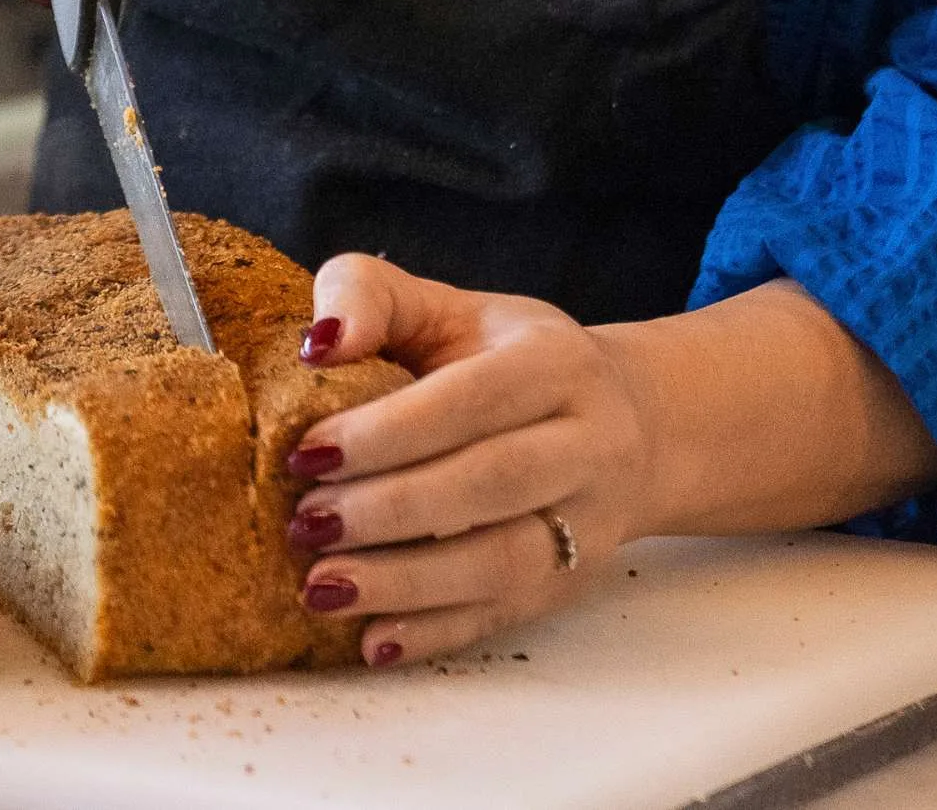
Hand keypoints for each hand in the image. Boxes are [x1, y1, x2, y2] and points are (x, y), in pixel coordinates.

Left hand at [282, 256, 657, 667]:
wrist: (630, 421)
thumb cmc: (507, 358)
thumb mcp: (448, 308)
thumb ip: (372, 298)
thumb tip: (317, 347)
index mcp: (555, 362)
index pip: (473, 398)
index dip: (390, 430)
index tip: (309, 451)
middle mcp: (589, 441)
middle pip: (491, 482)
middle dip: (391, 509)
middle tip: (306, 524)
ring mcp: (591, 521)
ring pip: (503, 561)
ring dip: (407, 582)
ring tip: (322, 586)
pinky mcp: (573, 584)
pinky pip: (506, 615)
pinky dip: (435, 633)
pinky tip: (371, 639)